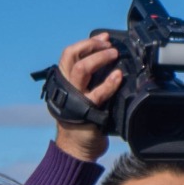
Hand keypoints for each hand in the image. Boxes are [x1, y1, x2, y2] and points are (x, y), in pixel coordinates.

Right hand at [50, 34, 122, 161]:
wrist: (78, 147)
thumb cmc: (85, 119)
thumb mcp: (84, 95)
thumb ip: (91, 81)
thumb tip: (110, 63)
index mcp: (65, 80)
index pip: (70, 54)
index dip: (87, 43)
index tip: (104, 37)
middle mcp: (67, 86)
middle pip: (72, 56)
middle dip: (91, 46)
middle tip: (109, 45)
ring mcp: (75, 98)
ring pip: (81, 69)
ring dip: (99, 58)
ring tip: (114, 54)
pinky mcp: (87, 112)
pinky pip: (98, 93)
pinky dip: (109, 83)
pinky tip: (118, 76)